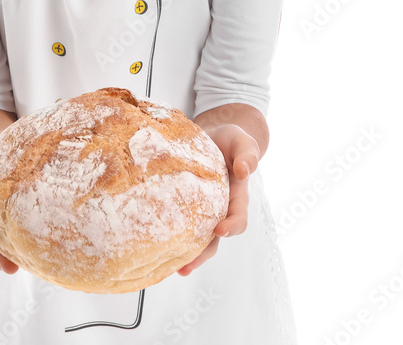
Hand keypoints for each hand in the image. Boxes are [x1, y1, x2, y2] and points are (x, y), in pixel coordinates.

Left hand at [176, 124, 259, 276]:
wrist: (214, 134)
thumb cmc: (231, 139)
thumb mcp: (242, 141)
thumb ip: (247, 154)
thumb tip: (244, 171)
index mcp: (236, 196)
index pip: (237, 217)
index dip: (231, 226)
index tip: (220, 230)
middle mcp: (220, 208)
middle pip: (213, 239)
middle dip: (201, 254)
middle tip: (186, 266)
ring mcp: (201, 209)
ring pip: (195, 237)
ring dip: (184, 254)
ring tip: (170, 267)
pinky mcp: (184, 204)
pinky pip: (178, 221)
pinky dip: (169, 234)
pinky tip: (155, 241)